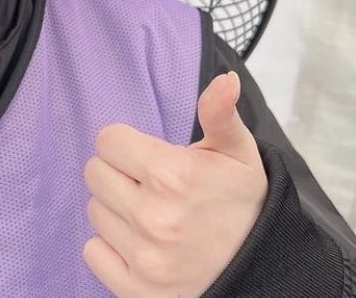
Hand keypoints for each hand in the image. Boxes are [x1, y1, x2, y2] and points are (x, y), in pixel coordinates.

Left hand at [82, 71, 267, 296]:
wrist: (263, 267)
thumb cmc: (242, 203)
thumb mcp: (237, 153)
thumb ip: (220, 113)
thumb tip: (224, 80)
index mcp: (172, 175)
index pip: (107, 141)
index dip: (126, 144)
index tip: (149, 157)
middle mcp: (153, 217)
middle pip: (95, 173)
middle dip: (119, 173)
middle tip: (150, 185)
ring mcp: (144, 258)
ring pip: (95, 211)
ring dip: (117, 209)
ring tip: (152, 214)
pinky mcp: (136, 290)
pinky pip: (92, 252)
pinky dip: (110, 247)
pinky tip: (141, 242)